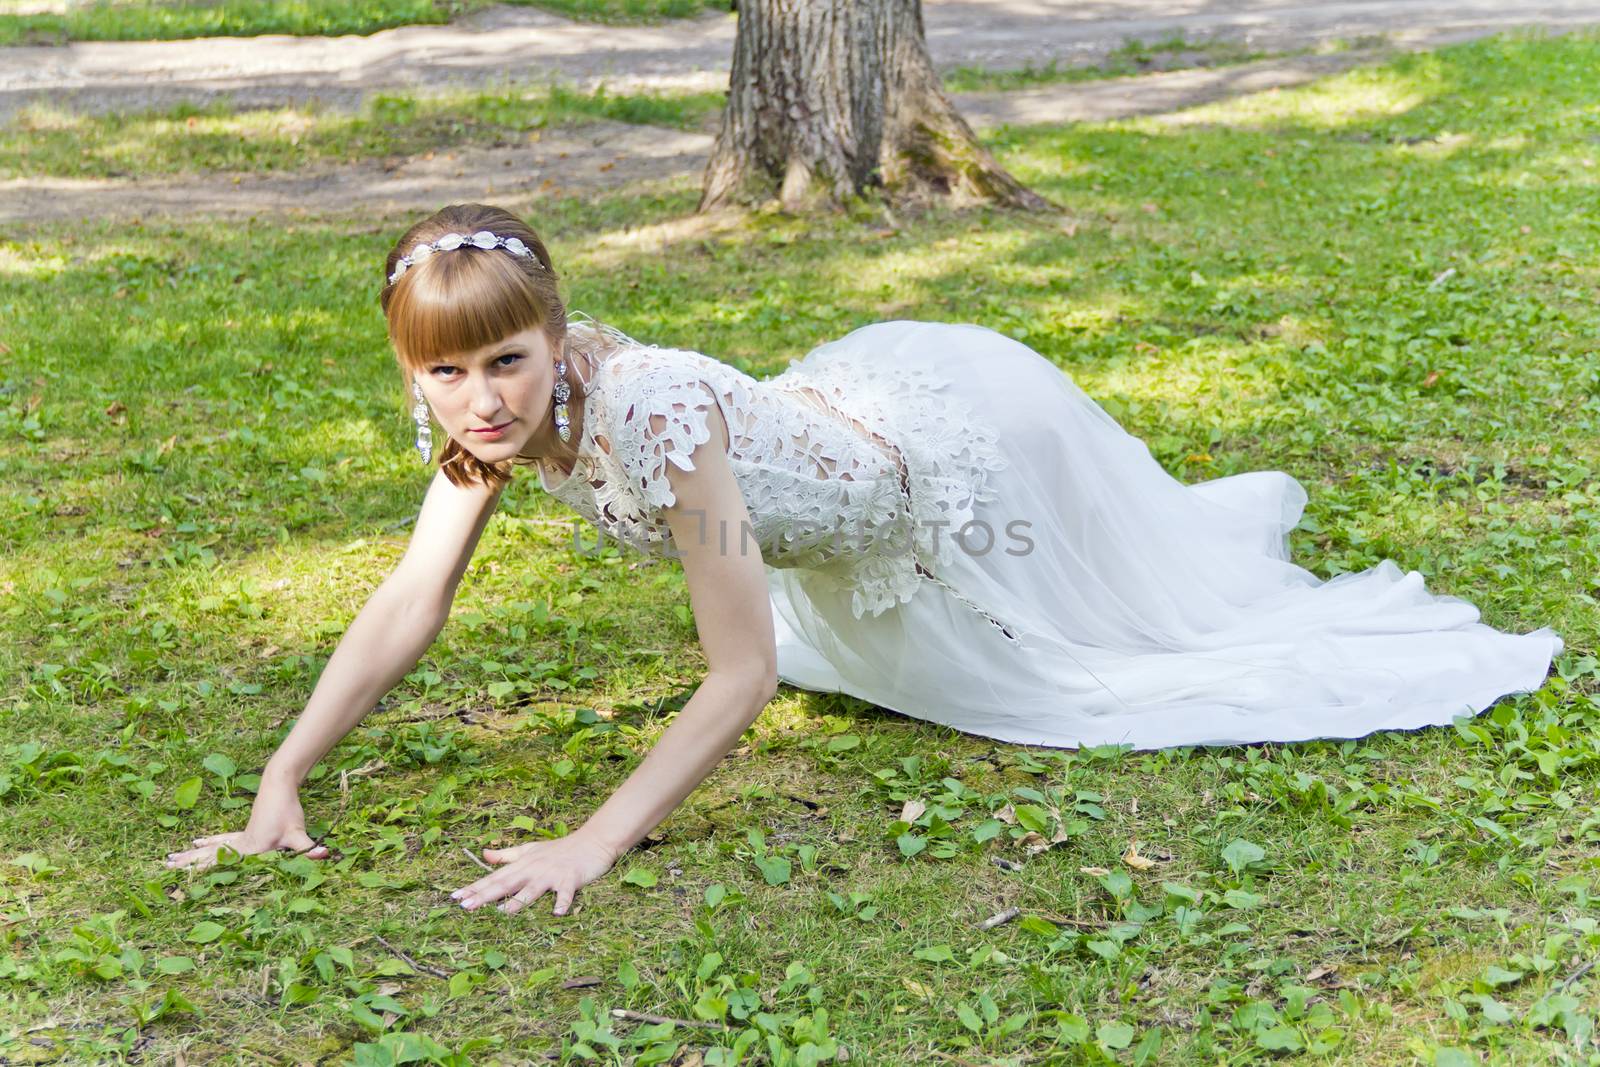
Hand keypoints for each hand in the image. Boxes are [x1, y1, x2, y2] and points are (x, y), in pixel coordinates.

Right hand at [163, 778, 328, 871]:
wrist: (279, 784)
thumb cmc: (287, 809)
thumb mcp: (298, 832)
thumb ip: (308, 848)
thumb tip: (325, 855)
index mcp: (250, 850)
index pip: (225, 867)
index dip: (207, 874)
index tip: (187, 883)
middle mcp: (241, 845)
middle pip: (211, 858)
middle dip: (190, 864)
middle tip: (165, 867)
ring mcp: (241, 837)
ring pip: (212, 849)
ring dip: (193, 855)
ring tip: (171, 858)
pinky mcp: (245, 831)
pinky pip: (222, 840)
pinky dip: (210, 843)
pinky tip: (199, 842)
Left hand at [451, 832, 618, 916]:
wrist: (592, 841)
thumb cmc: (559, 849)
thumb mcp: (530, 850)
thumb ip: (506, 855)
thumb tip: (482, 855)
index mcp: (522, 864)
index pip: (494, 877)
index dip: (474, 887)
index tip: (454, 897)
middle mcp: (533, 869)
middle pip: (506, 884)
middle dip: (485, 895)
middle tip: (465, 906)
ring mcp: (552, 875)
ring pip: (532, 889)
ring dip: (518, 901)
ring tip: (503, 913)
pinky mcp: (571, 879)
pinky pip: (566, 893)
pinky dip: (563, 902)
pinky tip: (558, 913)